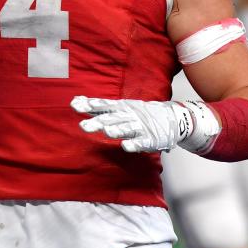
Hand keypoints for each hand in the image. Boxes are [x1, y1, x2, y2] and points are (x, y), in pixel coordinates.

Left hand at [71, 96, 190, 152]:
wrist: (172, 118)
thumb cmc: (140, 113)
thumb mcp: (120, 106)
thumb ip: (99, 106)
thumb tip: (76, 100)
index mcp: (122, 107)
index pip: (103, 105)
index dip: (90, 105)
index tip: (75, 106)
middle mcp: (129, 115)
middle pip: (112, 118)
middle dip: (98, 122)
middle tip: (84, 126)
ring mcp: (140, 127)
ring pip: (126, 128)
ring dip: (117, 130)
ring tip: (107, 132)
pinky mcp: (150, 139)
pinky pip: (141, 142)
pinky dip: (134, 144)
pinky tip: (126, 147)